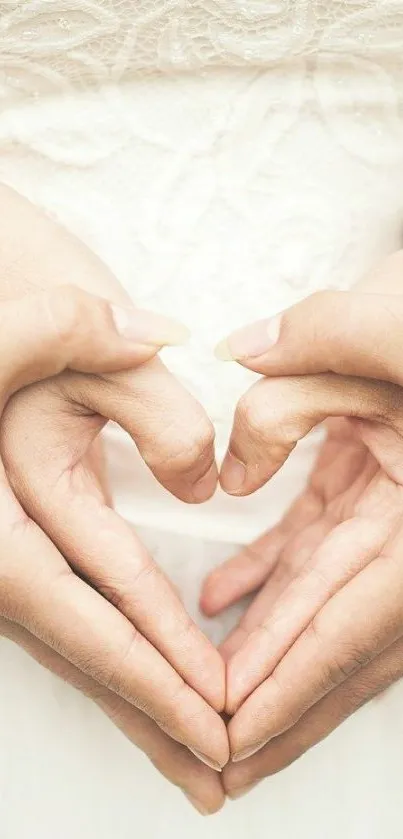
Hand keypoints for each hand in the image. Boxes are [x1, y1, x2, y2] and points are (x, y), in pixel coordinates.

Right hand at [0, 185, 226, 812]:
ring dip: (136, 702)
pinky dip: (112, 661)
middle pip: (80, 657)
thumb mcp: (30, 333)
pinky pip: (65, 623)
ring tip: (192, 749)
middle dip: (153, 716)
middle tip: (217, 769)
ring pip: (73, 650)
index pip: (91, 613)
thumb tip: (207, 470)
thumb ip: (117, 368)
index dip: (159, 666)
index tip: (218, 710)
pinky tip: (146, 678)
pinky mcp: (9, 554)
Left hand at [201, 252, 402, 796]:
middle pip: (341, 645)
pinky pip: (316, 556)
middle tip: (218, 760)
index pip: (349, 624)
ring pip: (326, 609)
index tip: (232, 730)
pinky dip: (270, 581)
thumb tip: (229, 474)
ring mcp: (392, 523)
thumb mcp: (376, 339)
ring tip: (213, 699)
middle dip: (280, 707)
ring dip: (271, 658)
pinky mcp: (369, 499)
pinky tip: (223, 597)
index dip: (289, 683)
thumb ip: (291, 391)